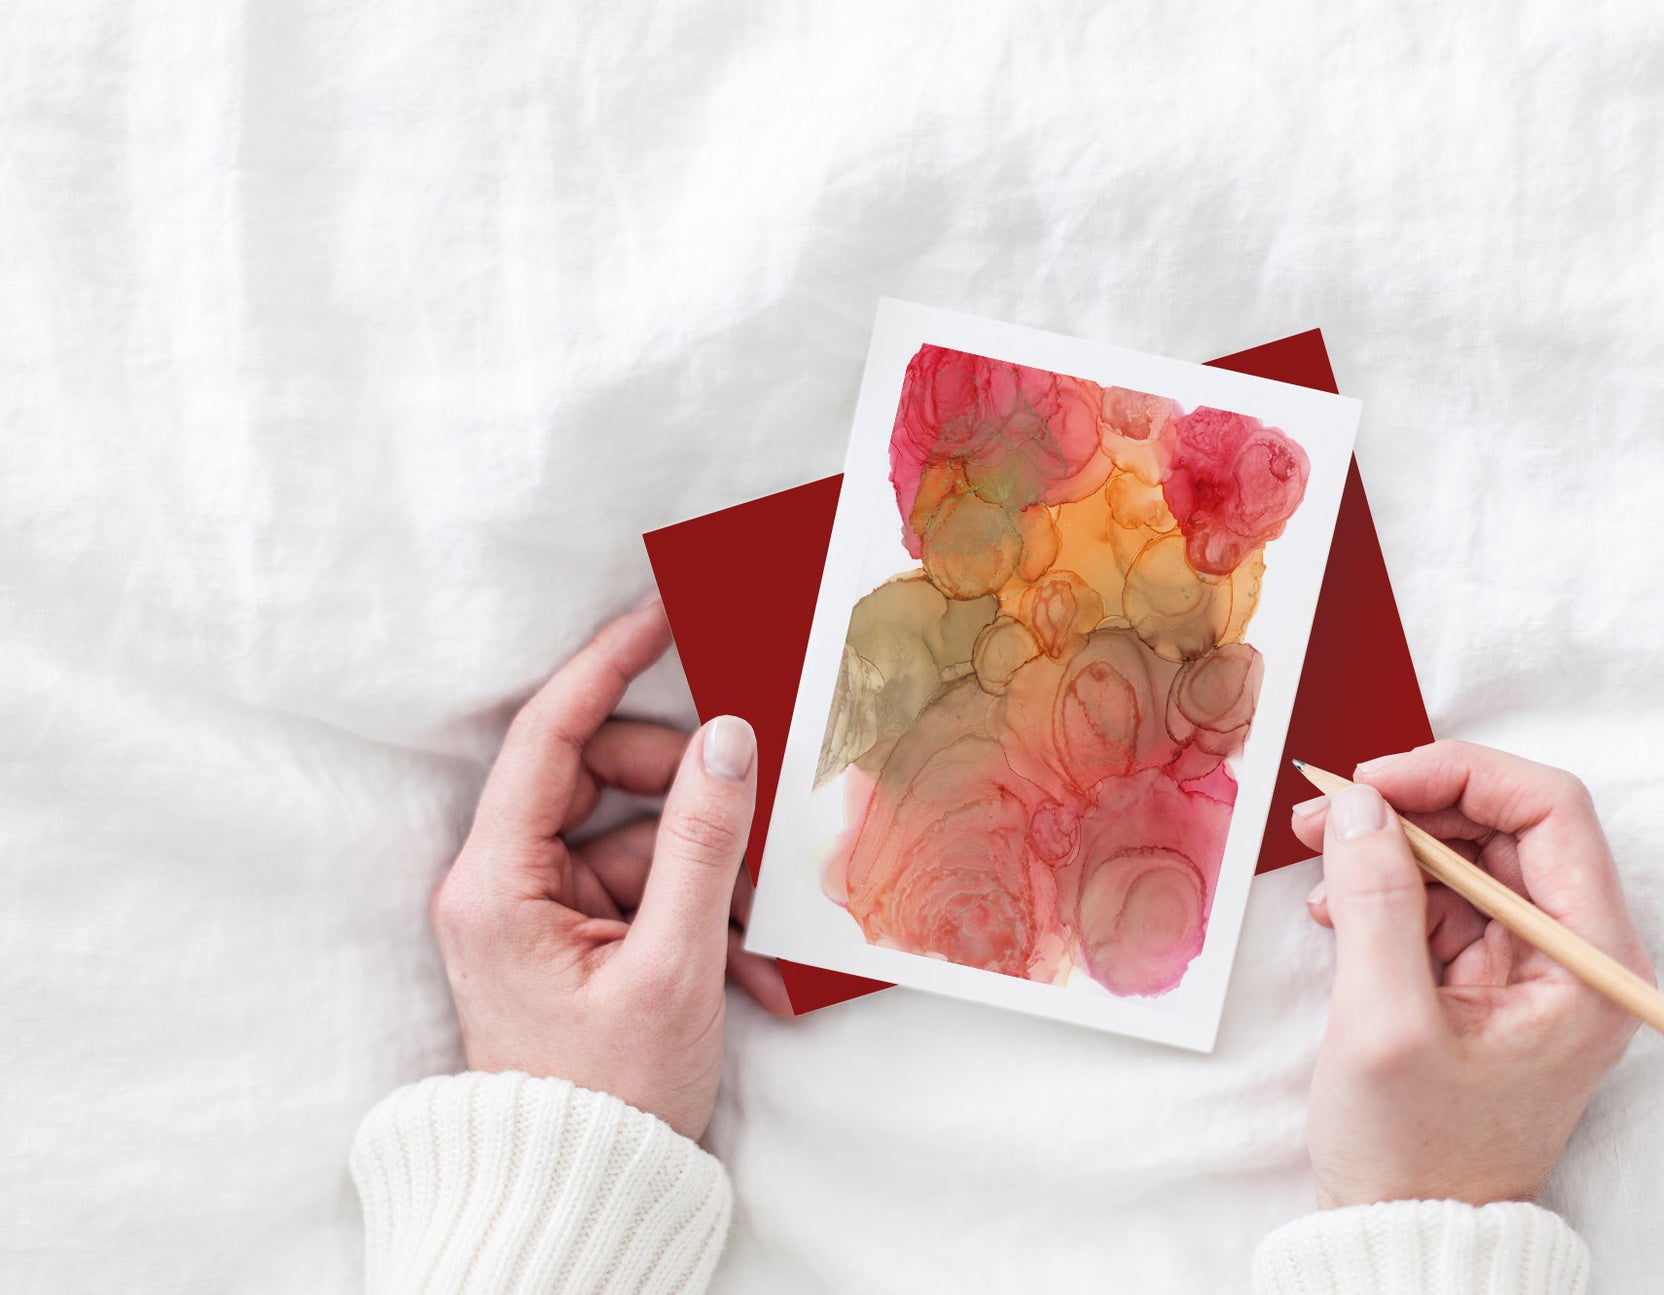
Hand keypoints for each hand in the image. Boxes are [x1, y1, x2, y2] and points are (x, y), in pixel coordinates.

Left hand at [429, 600, 789, 1140]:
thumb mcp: (673, 964)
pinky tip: (746, 966)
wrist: (583, 1195)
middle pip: (603, 780)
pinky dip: (701, 914)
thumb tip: (728, 738)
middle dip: (688, 797)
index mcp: (497, 881)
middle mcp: (503, 883)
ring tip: (760, 931)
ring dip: (710, 871)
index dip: (606, 666)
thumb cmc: (608, 1094)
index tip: (662, 617)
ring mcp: (538, 911)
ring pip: (637, 835)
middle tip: (755, 824)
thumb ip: (705, 844)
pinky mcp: (572, 938)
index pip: (550, 735)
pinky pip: (645, 888)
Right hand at [1289, 740, 1652, 1208]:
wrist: (1410, 1230)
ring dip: (1390, 846)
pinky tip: (1337, 910)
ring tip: (1320, 864)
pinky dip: (1387, 888)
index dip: (1458, 776)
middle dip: (1411, 806)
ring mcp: (1534, 965)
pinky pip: (1443, 897)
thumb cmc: (1415, 1153)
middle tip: (1326, 811)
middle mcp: (1578, 954)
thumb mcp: (1384, 1023)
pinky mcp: (1490, 977)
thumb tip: (1358, 805)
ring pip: (1469, 855)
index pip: (1549, 811)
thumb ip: (1375, 901)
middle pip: (1506, 825)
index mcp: (1590, 963)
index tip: (1373, 782)